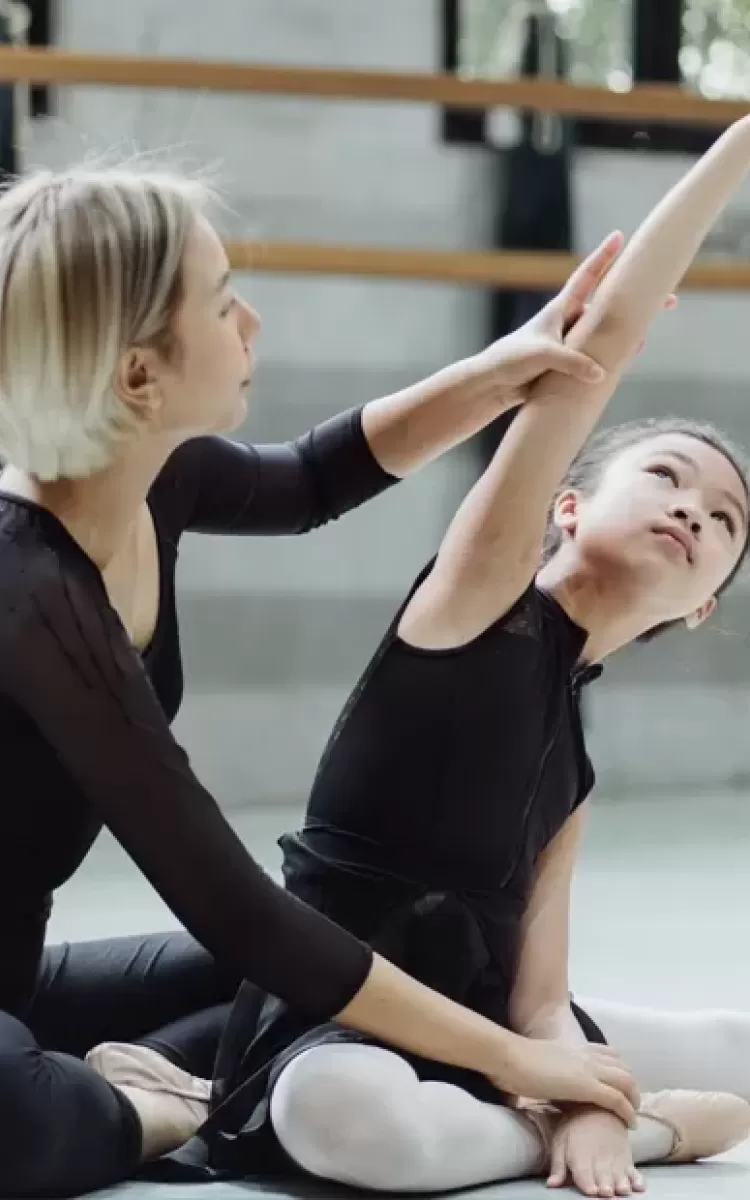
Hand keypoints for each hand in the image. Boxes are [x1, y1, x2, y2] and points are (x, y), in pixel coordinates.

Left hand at [473, 231, 675, 407]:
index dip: (604, 257)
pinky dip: (614, 357)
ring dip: (626, 331)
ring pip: (604, 333)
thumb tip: (601, 373)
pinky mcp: (569, 365)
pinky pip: (597, 357)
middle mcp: (568, 323)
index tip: (620, 236)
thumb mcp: (542, 356)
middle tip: (665, 297)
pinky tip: (629, 357)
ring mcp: (570, 343)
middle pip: (607, 306)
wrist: (493, 385)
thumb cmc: (511, 360)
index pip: (586, 277)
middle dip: (633, 299)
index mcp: (560, 309)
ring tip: (648, 331)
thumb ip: (571, 362)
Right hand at [490, 1036, 638, 1126]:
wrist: (509, 1057)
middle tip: (631, 1104)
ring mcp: (588, 1070)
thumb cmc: (514, 1062)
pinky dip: (627, 1112)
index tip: (619, 1084)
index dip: (618, 1069)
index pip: (608, 1053)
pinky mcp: (587, 1086)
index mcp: (574, 1049)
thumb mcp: (537, 1062)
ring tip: (633, 1116)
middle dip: (631, 1086)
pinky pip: (617, 1099)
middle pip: (622, 1067)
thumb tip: (531, 1085)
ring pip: (626, 1081)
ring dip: (634, 1099)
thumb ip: (544, 1071)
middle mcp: (586, 1056)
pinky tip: (630, 1124)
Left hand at [548, 1107, 645, 1197]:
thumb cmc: (575, 1126)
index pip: (585, 1174)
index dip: (588, 1184)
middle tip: (606, 1192)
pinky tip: (640, 1186)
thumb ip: (557, 1165)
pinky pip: (634, 1171)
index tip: (591, 1191)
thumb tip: (551, 1186)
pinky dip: (637, 1179)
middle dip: (605, 1186)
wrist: (598, 1106)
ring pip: (620, 1176)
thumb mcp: (560, 1141)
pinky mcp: (627, 1159)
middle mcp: (600, 1160)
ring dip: (621, 1184)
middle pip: (604, 1178)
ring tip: (622, 1190)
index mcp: (580, 1157)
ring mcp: (616, 1160)